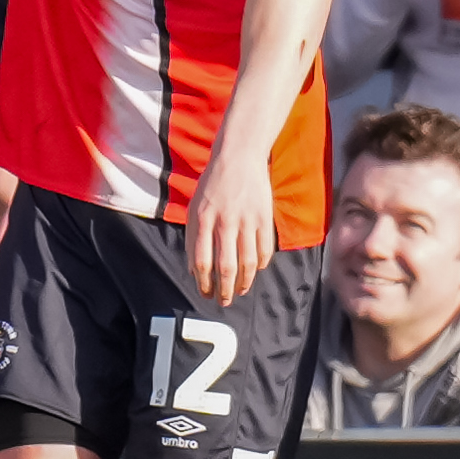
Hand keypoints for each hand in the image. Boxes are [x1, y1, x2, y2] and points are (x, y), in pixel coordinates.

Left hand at [186, 145, 276, 304]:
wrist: (239, 157)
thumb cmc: (213, 184)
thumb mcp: (195, 207)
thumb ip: (194, 237)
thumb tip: (195, 270)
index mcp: (203, 219)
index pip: (202, 261)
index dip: (203, 283)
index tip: (205, 293)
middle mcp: (225, 221)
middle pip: (225, 267)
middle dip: (225, 290)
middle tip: (224, 301)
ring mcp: (247, 219)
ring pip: (248, 262)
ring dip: (244, 282)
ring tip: (241, 291)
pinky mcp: (265, 217)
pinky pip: (264, 250)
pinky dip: (261, 265)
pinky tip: (255, 270)